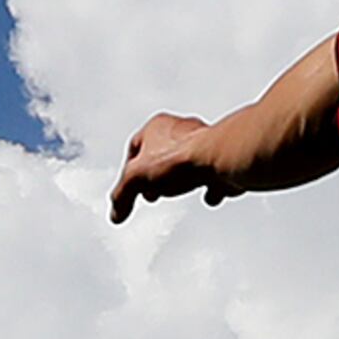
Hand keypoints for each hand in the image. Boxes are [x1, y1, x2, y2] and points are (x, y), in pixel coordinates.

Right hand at [110, 113, 238, 222]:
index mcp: (157, 126)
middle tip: (151, 191)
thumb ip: (123, 195)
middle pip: (162, 154)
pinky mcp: (221, 159)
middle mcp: (181, 131)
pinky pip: (213, 174)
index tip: (129, 187)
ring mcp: (204, 144)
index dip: (129, 170)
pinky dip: (210, 186)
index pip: (135, 149)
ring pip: (187, 163)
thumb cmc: (182, 157)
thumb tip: (117, 212)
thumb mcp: (136, 178)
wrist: (220, 160)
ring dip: (181, 178)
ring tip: (176, 191)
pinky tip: (208, 195)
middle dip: (155, 175)